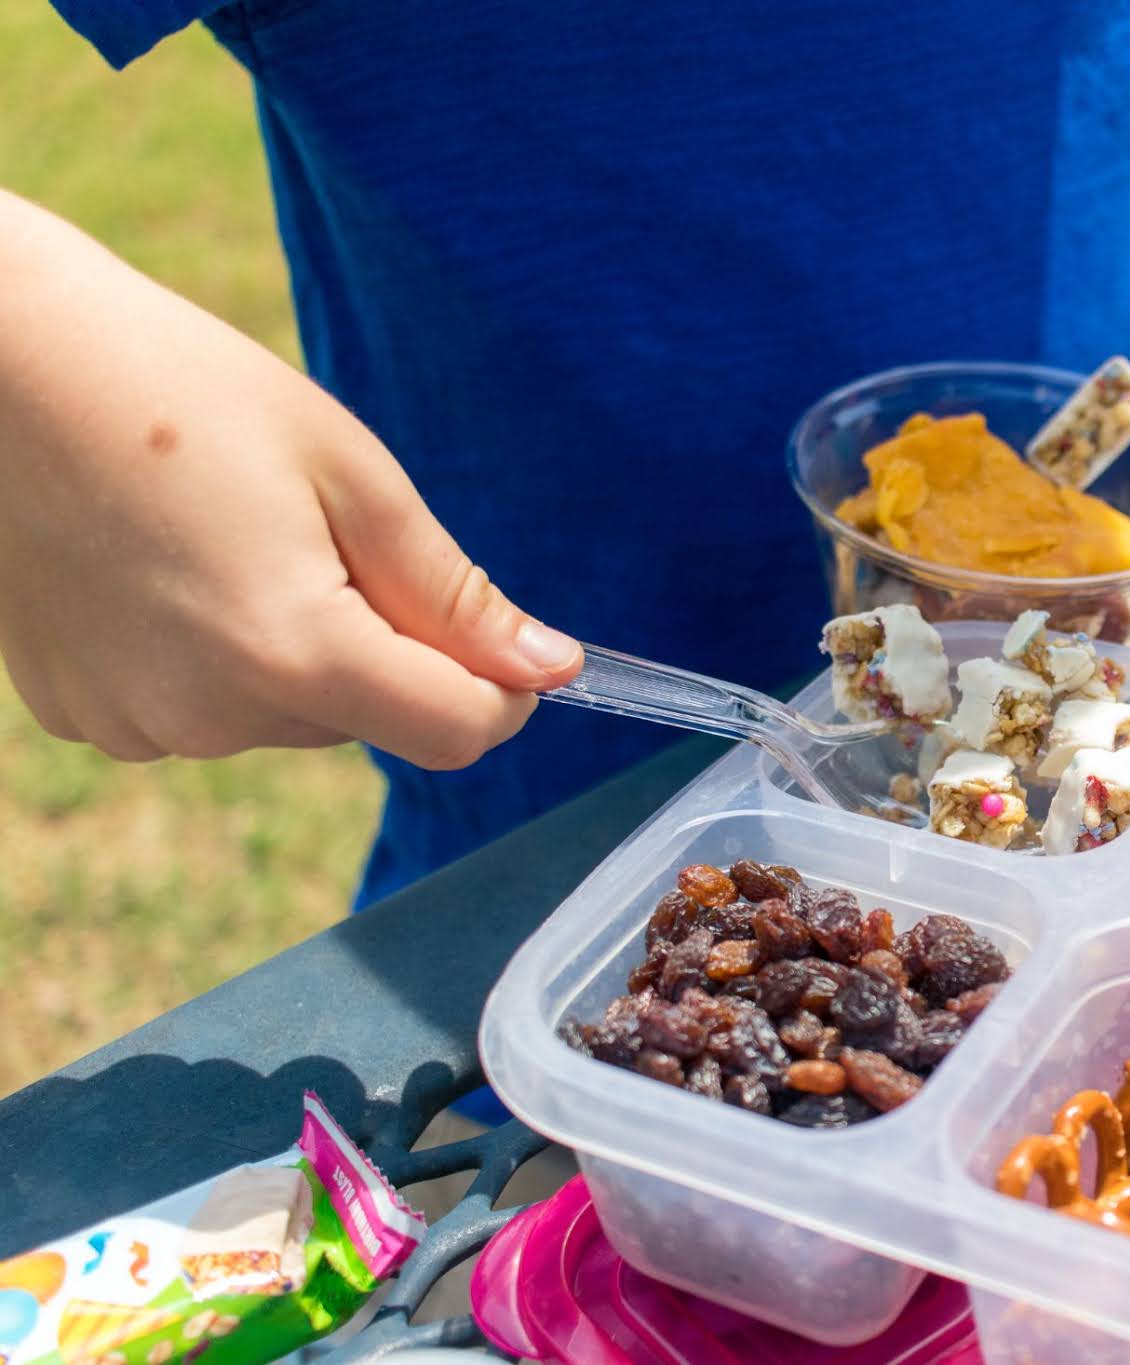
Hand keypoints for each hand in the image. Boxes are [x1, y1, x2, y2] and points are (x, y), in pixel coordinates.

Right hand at [0, 192, 581, 767]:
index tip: (497, 636)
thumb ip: (454, 594)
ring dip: (297, 649)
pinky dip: (213, 655)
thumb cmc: (182, 391)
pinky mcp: (80, 717)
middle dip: (381, 644)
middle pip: (369, 719)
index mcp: (293, 655)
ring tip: (226, 535)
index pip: (457, 733)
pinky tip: (166, 565)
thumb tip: (553, 671)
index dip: (503, 690)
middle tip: (312, 530)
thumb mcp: (351, 475)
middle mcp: (210, 718)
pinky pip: (199, 708)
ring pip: (286, 714)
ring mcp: (135, 726)